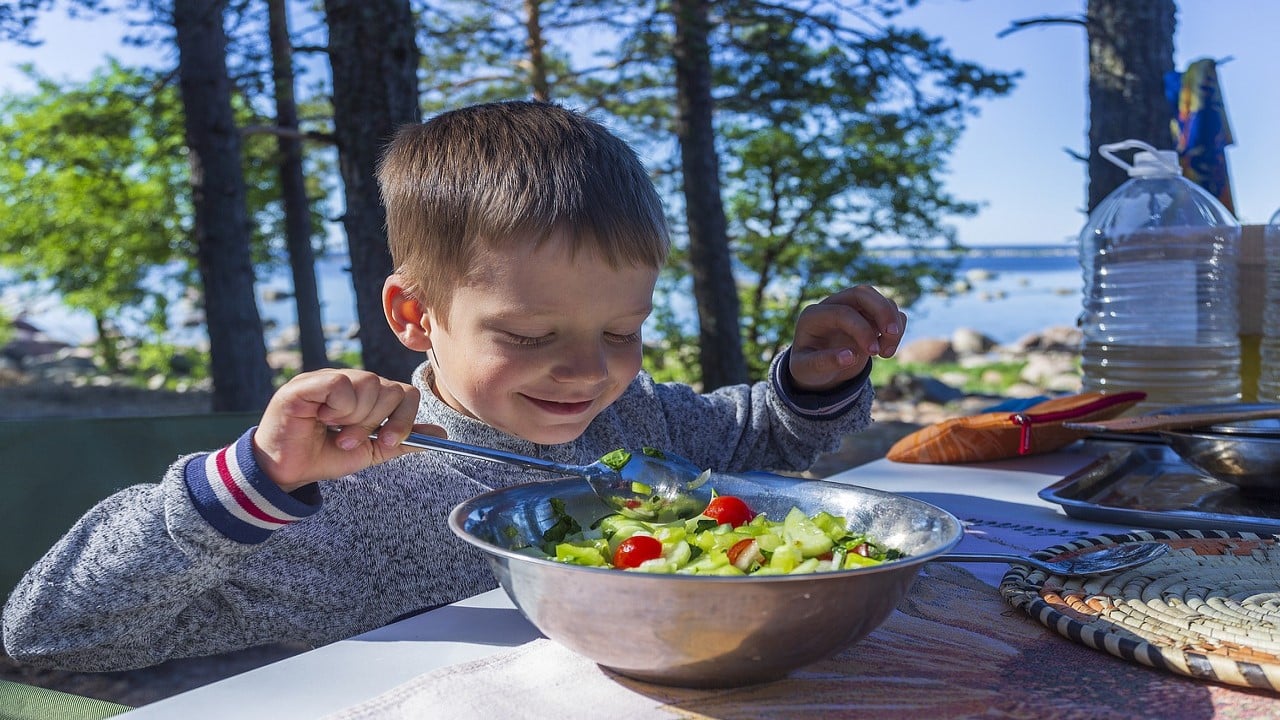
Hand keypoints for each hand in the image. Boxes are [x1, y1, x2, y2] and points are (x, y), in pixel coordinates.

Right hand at [252, 369, 444, 492]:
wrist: (287, 472)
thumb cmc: (324, 457)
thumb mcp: (371, 451)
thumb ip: (403, 440)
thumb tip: (440, 435)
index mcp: (369, 396)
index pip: (405, 393)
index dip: (403, 419)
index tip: (387, 442)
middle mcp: (352, 382)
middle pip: (391, 388)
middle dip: (376, 422)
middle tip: (350, 439)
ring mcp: (330, 379)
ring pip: (369, 384)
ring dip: (356, 417)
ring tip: (335, 430)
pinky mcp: (308, 382)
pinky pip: (340, 384)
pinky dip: (338, 407)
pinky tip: (321, 417)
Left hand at [788, 285, 906, 392]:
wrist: (817, 369)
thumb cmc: (809, 368)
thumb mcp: (807, 370)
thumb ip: (824, 363)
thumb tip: (850, 356)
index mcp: (813, 315)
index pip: (843, 312)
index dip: (861, 329)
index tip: (873, 353)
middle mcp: (833, 305)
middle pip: (863, 293)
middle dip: (882, 311)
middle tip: (892, 334)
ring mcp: (852, 308)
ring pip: (879, 300)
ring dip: (892, 322)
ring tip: (887, 353)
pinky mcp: (868, 316)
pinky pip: (889, 311)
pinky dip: (897, 327)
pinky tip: (887, 350)